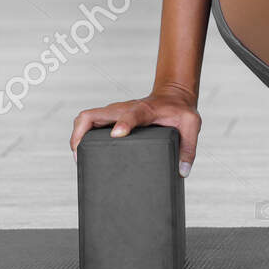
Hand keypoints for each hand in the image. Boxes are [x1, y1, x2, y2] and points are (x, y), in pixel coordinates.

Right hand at [70, 85, 200, 175]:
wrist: (173, 97)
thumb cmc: (180, 111)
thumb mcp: (191, 124)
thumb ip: (189, 147)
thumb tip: (182, 171)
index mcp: (144, 110)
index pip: (132, 114)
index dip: (124, 123)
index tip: (117, 134)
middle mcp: (124, 109)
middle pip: (93, 114)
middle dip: (81, 133)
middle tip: (79, 156)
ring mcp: (115, 112)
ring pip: (86, 118)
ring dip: (77, 135)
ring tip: (78, 159)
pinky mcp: (111, 117)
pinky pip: (90, 123)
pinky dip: (81, 135)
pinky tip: (83, 154)